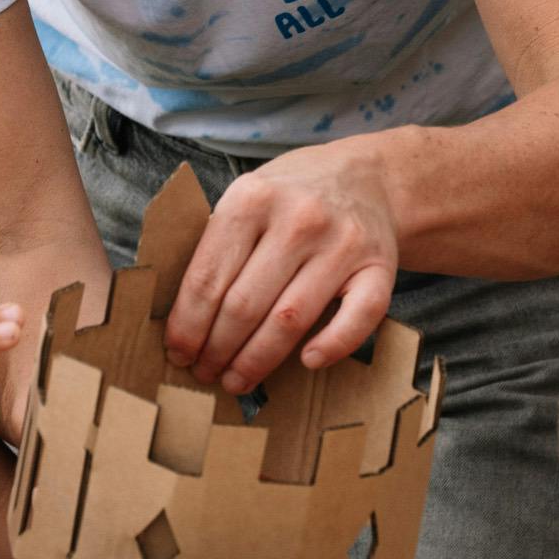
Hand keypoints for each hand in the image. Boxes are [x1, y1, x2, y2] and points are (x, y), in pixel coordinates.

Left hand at [164, 137, 402, 393]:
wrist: (366, 178)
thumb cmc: (292, 198)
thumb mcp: (248, 198)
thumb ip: (220, 245)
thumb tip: (183, 319)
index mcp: (253, 198)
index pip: (208, 278)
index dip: (188, 325)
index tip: (178, 352)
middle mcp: (299, 218)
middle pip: (244, 305)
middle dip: (217, 349)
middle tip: (205, 373)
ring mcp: (343, 243)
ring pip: (290, 320)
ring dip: (257, 360)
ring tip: (236, 380)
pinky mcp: (379, 267)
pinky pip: (357, 319)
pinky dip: (332, 346)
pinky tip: (308, 362)